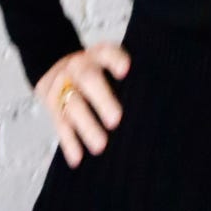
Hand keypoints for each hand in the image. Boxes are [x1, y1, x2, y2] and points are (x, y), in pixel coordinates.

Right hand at [35, 42, 130, 167]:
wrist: (56, 65)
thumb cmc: (97, 70)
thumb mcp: (108, 63)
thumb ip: (128, 77)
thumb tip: (158, 102)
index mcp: (98, 55)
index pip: (107, 53)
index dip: (116, 60)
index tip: (126, 70)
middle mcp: (78, 67)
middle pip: (88, 79)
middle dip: (101, 99)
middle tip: (116, 120)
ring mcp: (63, 85)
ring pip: (73, 105)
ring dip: (86, 127)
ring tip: (100, 146)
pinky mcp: (53, 105)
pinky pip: (60, 124)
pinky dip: (69, 142)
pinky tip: (77, 158)